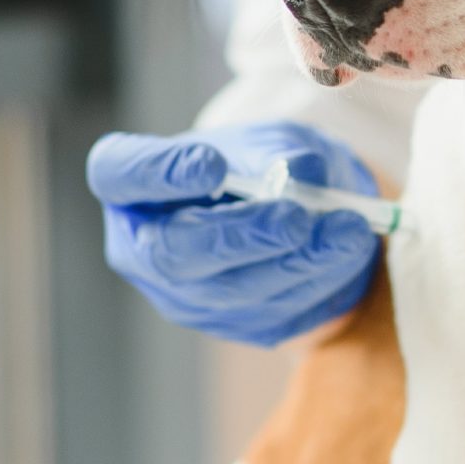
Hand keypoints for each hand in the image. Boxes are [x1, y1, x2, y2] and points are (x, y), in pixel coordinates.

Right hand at [86, 120, 380, 345]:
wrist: (299, 213)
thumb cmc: (268, 163)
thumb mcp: (279, 138)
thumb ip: (286, 149)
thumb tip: (299, 171)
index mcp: (133, 184)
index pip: (117, 174)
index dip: (156, 173)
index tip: (211, 165)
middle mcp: (143, 246)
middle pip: (169, 251)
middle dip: (237, 236)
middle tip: (293, 217)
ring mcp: (183, 294)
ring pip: (227, 291)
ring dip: (293, 261)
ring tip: (347, 229)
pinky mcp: (230, 324)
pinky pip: (269, 312)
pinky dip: (316, 279)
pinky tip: (347, 249)